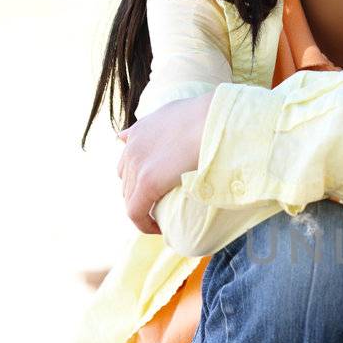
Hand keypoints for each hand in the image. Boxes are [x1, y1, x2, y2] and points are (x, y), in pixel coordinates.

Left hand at [116, 91, 216, 234]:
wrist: (216, 120)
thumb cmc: (208, 117)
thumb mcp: (180, 112)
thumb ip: (160, 121)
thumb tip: (139, 132)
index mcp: (139, 131)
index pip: (128, 162)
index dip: (139, 180)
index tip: (159, 190)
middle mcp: (132, 147)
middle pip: (127, 182)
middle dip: (140, 196)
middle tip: (162, 207)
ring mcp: (138, 164)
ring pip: (130, 198)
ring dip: (144, 210)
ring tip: (163, 219)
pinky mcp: (147, 182)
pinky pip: (136, 211)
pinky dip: (144, 224)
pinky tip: (158, 230)